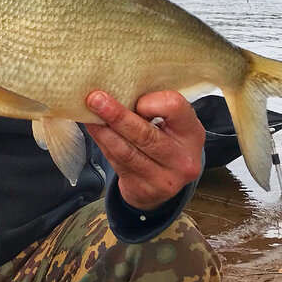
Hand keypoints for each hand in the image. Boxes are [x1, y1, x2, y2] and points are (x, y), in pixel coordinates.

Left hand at [84, 90, 203, 211]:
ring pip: (127, 152)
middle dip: (118, 116)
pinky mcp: (143, 189)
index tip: (137, 99)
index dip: (152, 101)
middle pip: (146, 135)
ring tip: (89, 115)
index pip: (174, 108)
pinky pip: (118, 163)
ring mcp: (163, 179)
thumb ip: (154, 107)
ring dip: (104, 132)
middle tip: (95, 99)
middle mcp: (182, 159)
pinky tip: (94, 131)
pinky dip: (103, 144)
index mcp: (192, 133)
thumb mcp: (171, 123)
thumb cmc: (166, 139)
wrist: (166, 180)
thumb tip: (116, 92)